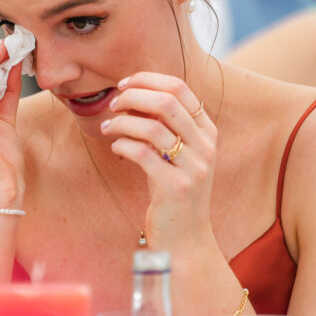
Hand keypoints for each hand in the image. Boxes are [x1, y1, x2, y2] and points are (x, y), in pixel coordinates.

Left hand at [101, 71, 217, 251]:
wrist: (185, 236)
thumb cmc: (173, 188)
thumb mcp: (177, 152)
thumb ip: (165, 124)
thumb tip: (131, 93)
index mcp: (207, 130)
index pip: (180, 88)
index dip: (147, 79)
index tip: (124, 85)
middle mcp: (206, 146)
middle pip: (167, 102)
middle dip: (133, 96)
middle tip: (114, 104)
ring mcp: (194, 167)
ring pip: (152, 127)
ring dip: (122, 122)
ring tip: (107, 127)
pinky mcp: (176, 187)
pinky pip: (141, 154)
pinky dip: (122, 145)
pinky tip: (116, 148)